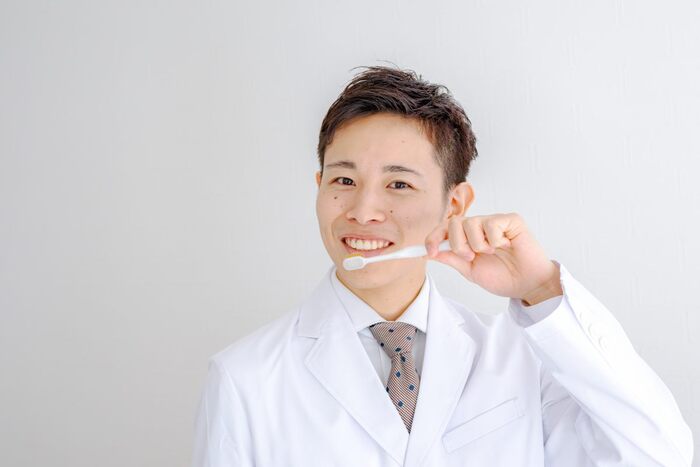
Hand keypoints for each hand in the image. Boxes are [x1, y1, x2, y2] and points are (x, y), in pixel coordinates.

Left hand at [424, 213, 562, 304]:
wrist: (527, 285)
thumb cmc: (503, 277)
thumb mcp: (470, 271)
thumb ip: (451, 259)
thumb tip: (429, 252)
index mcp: (467, 237)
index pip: (444, 229)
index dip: (433, 238)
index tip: (429, 252)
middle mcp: (479, 226)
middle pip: (453, 223)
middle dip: (457, 244)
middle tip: (470, 257)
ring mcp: (494, 222)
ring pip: (471, 222)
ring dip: (478, 244)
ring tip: (491, 253)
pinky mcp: (511, 220)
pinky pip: (492, 223)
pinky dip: (495, 240)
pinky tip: (506, 246)